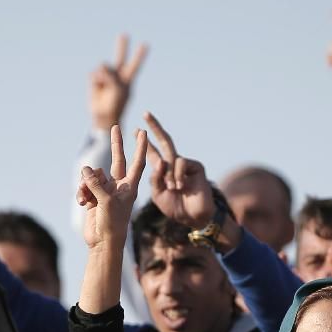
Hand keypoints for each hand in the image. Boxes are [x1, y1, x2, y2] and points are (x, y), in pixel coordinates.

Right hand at [78, 125, 147, 251]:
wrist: (103, 243)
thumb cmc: (112, 224)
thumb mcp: (105, 201)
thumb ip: (96, 183)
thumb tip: (86, 169)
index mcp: (129, 187)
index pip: (137, 163)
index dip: (140, 148)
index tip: (143, 133)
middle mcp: (119, 187)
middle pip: (117, 160)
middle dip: (116, 144)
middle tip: (116, 127)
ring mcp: (106, 192)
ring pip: (93, 176)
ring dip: (86, 184)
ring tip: (86, 198)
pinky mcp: (94, 198)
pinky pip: (85, 187)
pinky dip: (82, 193)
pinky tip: (82, 203)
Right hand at [90, 34, 147, 129]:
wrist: (103, 116)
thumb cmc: (115, 105)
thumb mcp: (117, 89)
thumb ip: (112, 75)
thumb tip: (103, 65)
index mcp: (127, 80)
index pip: (135, 65)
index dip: (139, 55)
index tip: (146, 44)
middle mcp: (117, 76)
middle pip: (120, 58)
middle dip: (122, 47)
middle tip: (124, 35)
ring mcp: (106, 78)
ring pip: (103, 66)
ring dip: (103, 74)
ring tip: (104, 84)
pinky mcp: (95, 81)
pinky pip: (94, 73)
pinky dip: (95, 79)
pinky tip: (97, 86)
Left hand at [144, 112, 214, 228]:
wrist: (193, 217)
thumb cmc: (175, 207)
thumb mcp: (158, 194)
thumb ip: (155, 179)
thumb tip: (159, 162)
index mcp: (163, 171)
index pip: (152, 153)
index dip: (144, 142)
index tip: (134, 129)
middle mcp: (174, 164)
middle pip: (164, 141)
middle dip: (155, 127)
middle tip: (146, 114)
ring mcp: (186, 164)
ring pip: (171, 157)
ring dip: (169, 173)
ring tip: (173, 187)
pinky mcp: (196, 166)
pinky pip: (181, 162)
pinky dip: (178, 174)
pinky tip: (181, 186)